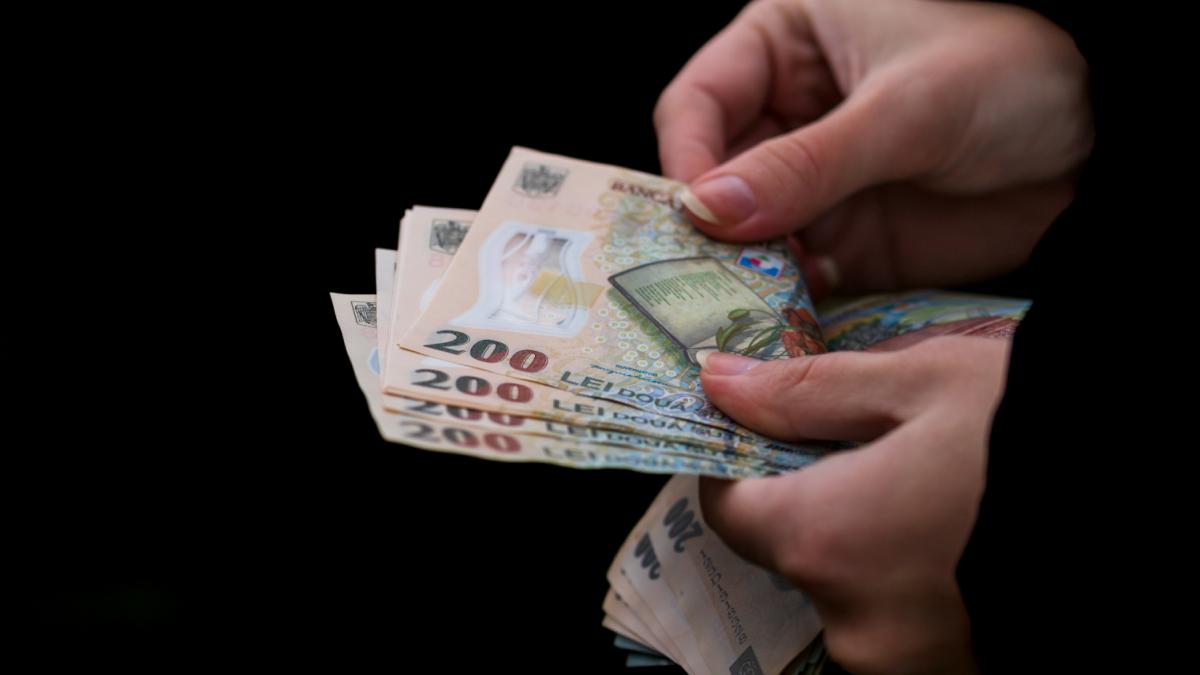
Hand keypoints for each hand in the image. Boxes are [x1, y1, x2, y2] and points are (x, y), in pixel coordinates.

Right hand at [656, 0, 1091, 298]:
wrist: (1109, 141)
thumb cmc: (1013, 74)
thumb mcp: (907, 108)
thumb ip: (807, 162)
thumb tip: (706, 209)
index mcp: (785, 44)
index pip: (698, 102)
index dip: (688, 158)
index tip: (695, 216)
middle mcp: (788, 113)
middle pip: (712, 176)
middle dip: (709, 228)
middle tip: (704, 280)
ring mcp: (816, 182)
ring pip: (746, 233)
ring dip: (742, 271)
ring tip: (744, 306)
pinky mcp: (849, 237)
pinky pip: (794, 273)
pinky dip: (785, 297)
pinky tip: (787, 316)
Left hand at [697, 335, 1010, 673]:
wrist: (1161, 499)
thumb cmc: (1042, 434)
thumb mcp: (920, 383)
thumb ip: (804, 392)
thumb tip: (716, 383)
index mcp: (824, 541)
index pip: (728, 510)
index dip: (743, 465)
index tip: (776, 434)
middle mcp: (852, 623)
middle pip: (793, 552)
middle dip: (820, 499)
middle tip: (883, 448)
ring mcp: (906, 663)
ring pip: (852, 589)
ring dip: (874, 542)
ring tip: (942, 491)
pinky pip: (903, 623)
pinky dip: (918, 581)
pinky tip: (966, 534)